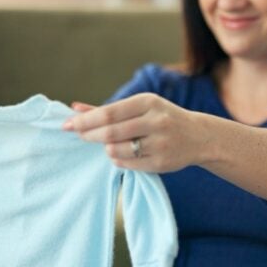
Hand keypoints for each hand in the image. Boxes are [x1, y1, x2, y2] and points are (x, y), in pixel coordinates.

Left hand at [63, 93, 209, 172]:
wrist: (199, 137)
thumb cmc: (162, 118)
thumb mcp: (140, 107)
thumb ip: (108, 109)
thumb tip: (74, 108)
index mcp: (148, 102)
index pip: (109, 113)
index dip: (85, 120)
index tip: (67, 124)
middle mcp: (156, 121)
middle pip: (110, 132)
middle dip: (89, 134)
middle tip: (78, 135)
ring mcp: (160, 143)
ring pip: (117, 150)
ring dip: (105, 148)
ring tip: (108, 144)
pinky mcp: (161, 162)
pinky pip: (128, 163)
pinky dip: (117, 159)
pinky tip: (120, 154)